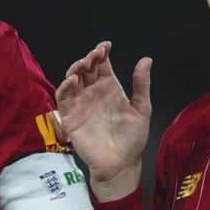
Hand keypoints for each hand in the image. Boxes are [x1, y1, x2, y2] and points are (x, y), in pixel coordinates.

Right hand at [56, 41, 151, 200]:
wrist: (121, 163)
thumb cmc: (132, 138)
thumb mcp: (142, 108)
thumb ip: (141, 85)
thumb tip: (146, 59)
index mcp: (110, 88)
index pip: (103, 66)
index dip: (102, 53)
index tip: (106, 46)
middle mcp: (94, 92)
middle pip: (86, 69)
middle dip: (88, 58)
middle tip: (95, 54)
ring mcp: (81, 103)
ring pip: (72, 80)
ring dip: (75, 69)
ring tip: (84, 64)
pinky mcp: (70, 117)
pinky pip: (63, 98)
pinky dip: (65, 87)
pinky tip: (73, 80)